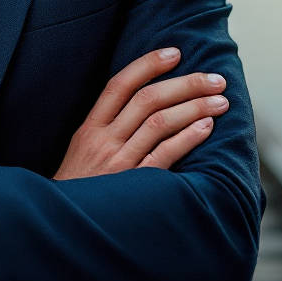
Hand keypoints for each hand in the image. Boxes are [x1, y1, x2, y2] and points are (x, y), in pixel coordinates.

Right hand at [53, 47, 227, 179]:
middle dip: (185, 84)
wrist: (62, 227)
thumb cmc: (78, 190)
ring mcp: (118, 163)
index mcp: (89, 128)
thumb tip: (143, 104)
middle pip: (147, 99)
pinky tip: (207, 127)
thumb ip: (106, 129)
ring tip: (220, 100)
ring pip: (160, 123)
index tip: (175, 53)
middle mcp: (103, 140)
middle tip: (214, 78)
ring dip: (194, 107)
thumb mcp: (81, 152)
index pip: (119, 84)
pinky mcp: (133, 186)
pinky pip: (164, 156)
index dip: (148, 65)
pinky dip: (187, 138)